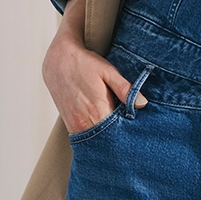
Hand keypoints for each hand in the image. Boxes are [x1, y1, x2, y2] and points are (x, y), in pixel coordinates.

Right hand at [42, 0, 146, 133]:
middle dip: (121, 134)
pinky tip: (105, 124)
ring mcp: (75, 127)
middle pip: (109, 138)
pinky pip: (87, 137)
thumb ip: (125, 89)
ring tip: (119, 125)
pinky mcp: (70, 126)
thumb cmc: (85, 64)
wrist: (58, 62)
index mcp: (98, 110)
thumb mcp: (108, 71)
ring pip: (98, 139)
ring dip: (109, 134)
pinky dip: (98, 133)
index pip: (120, 130)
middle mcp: (85, 123)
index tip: (139, 126)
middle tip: (132, 126)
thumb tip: (142, 103)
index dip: (131, 129)